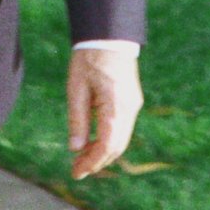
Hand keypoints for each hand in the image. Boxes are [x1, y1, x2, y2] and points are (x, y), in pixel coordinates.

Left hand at [67, 43, 143, 180]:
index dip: (92, 163)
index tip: (76, 173)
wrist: (109, 36)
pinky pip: (122, 129)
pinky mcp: (131, 101)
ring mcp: (133, 105)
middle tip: (76, 170)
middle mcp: (130, 109)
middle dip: (97, 161)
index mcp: (116, 106)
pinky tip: (92, 142)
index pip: (107, 146)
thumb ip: (77, 120)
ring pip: (121, 140)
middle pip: (116, 147)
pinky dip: (108, 140)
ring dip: (102, 152)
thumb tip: (76, 148)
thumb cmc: (90, 59)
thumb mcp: (76, 89)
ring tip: (80, 158)